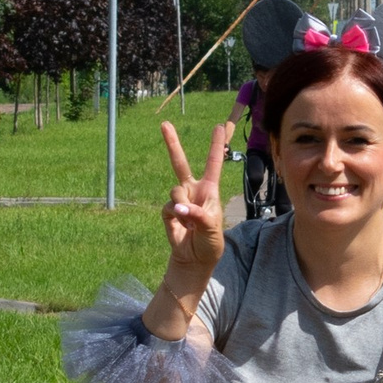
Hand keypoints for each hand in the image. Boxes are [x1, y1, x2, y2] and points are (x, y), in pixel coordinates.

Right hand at [159, 118, 231, 287]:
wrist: (195, 259)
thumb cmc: (210, 243)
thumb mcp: (212, 230)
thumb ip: (197, 216)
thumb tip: (177, 207)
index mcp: (210, 191)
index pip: (213, 164)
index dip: (216, 145)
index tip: (219, 126)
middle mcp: (194, 190)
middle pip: (180, 163)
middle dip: (171, 144)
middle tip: (164, 124)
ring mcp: (179, 200)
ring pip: (175, 190)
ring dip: (182, 205)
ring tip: (191, 221)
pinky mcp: (168, 211)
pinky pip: (167, 206)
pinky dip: (174, 216)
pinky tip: (182, 225)